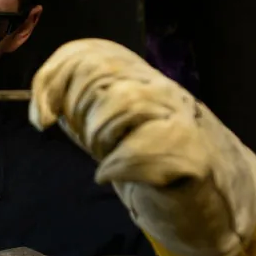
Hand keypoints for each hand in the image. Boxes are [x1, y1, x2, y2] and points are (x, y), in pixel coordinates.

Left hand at [29, 39, 255, 255]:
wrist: (212, 204)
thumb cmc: (151, 162)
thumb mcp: (105, 130)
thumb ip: (79, 110)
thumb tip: (43, 111)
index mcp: (137, 79)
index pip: (89, 52)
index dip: (53, 79)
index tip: (42, 120)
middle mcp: (160, 89)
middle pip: (100, 74)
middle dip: (79, 114)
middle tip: (91, 143)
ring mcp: (181, 118)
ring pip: (123, 102)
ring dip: (100, 136)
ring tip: (109, 156)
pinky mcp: (193, 155)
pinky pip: (142, 148)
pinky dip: (116, 167)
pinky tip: (114, 177)